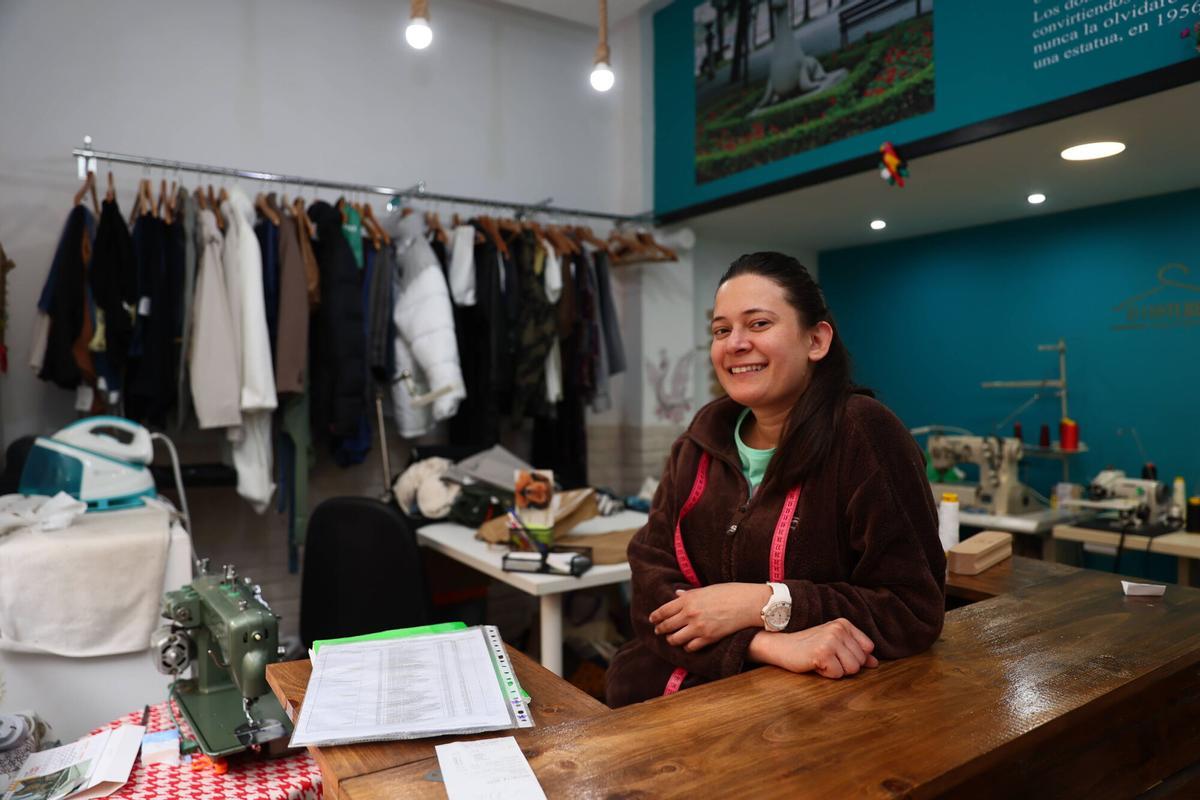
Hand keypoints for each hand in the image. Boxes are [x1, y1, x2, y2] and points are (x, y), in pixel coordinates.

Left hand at [649, 583, 770, 651]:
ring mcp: (698, 627)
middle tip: (659, 631)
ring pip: (675, 639)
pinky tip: (688, 644)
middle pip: (666, 626)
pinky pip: (690, 647)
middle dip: (660, 630)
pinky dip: (687, 647)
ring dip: (672, 639)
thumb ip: (689, 594)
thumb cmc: (730, 592)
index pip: (663, 610)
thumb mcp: (706, 589)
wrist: (749, 603)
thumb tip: (676, 595)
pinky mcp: (708, 638)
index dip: (655, 617)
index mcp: (688, 599)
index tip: (652, 620)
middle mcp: (690, 614)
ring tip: (672, 638)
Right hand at [749, 618, 878, 678]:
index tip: (836, 653)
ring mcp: (831, 640)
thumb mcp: (833, 644)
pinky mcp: (822, 653)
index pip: (868, 648)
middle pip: (861, 661)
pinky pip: (838, 674)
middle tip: (825, 657)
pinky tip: (814, 664)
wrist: (779, 645)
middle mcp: (839, 629)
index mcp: (844, 624)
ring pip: (852, 669)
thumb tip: (875, 663)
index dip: (853, 657)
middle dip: (844, 665)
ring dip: (836, 670)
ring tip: (821, 660)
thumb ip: (855, 651)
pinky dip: (826, 674)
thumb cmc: (807, 646)